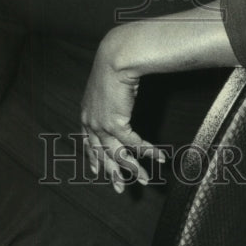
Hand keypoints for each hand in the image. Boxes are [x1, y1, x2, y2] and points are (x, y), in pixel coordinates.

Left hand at [80, 32, 163, 192]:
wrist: (116, 57)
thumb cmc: (114, 65)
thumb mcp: (108, 85)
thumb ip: (112, 98)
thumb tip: (122, 100)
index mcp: (86, 112)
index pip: (88, 141)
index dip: (93, 157)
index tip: (96, 170)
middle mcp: (90, 121)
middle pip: (101, 154)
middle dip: (112, 172)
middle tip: (119, 188)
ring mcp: (100, 124)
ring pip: (117, 154)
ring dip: (133, 168)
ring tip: (144, 180)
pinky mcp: (114, 123)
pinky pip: (133, 144)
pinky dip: (147, 151)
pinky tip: (159, 157)